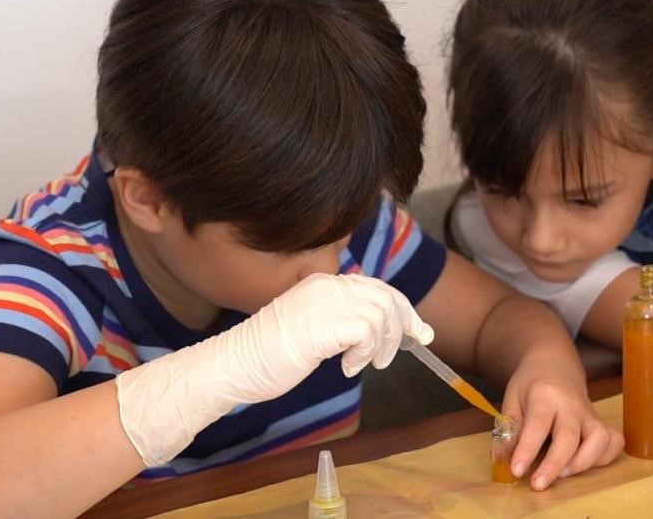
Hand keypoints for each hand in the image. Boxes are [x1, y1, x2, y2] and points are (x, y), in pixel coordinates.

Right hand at [116, 273, 432, 465]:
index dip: (402, 308)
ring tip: (366, 364)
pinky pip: (368, 333)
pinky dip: (365, 354)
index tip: (419, 330)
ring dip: (382, 345)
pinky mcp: (326, 324)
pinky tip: (347, 368)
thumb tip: (376, 329)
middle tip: (408, 347)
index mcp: (322, 283)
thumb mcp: (309, 329)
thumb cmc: (266, 356)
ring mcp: (327, 302)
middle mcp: (327, 286)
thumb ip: (338, 321)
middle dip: (404, 324)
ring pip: (383, 315)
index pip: (375, 287)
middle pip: (386, 296)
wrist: (233, 366)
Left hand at [502, 359, 623, 490]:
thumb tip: (504, 460)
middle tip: (538, 484)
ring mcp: (590, 414)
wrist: (555, 364)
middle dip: (554, 465)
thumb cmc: (531, 385)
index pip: (538, 424)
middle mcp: (571, 405)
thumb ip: (509, 430)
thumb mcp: (512, 399)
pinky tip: (585, 464)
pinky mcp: (601, 422)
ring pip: (600, 439)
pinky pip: (613, 442)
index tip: (516, 470)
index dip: (527, 450)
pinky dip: (604, 458)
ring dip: (584, 462)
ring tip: (563, 473)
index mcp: (545, 395)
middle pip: (570, 437)